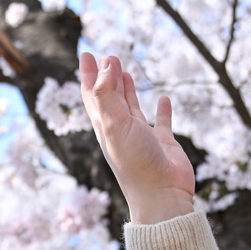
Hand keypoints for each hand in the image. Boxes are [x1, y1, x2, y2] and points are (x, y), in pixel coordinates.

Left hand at [79, 52, 194, 224]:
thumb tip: (105, 65)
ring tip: (125, 71)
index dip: (89, 73)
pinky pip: (161, 122)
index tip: (87, 53)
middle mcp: (120, 130)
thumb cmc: (135, 164)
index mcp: (105, 126)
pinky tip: (163, 98)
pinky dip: (162, 110)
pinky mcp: (162, 143)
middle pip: (110, 97)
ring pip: (131, 107)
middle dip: (107, 76)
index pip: (93, 94)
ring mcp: (141, 137)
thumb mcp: (115, 125)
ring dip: (127, 89)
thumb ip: (107, 95)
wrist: (161, 196)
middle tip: (107, 56)